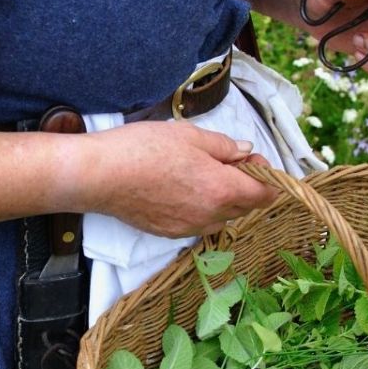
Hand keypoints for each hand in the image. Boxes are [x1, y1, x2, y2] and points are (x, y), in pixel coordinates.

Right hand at [76, 122, 276, 237]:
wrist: (101, 175)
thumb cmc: (144, 150)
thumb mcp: (191, 136)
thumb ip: (224, 146)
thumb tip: (246, 152)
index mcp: (221, 189)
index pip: (264, 194)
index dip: (266, 176)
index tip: (252, 160)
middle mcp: (210, 215)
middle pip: (246, 207)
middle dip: (245, 185)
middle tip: (228, 161)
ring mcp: (189, 228)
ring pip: (222, 217)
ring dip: (223, 199)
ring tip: (203, 175)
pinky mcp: (170, 233)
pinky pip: (199, 223)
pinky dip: (201, 209)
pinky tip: (182, 189)